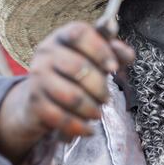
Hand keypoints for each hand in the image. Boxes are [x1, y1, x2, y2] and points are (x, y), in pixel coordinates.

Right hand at [0, 22, 134, 161]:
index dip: (100, 50)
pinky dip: (79, 126)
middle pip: (79, 67)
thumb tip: (129, 54)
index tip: (114, 68)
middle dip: (99, 87)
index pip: (80, 34)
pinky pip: (60, 117)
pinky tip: (88, 130)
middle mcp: (47, 51)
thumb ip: (115, 53)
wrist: (42, 96)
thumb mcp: (97, 58)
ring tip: (97, 113)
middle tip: (106, 99)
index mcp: (64, 36)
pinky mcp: (34, 101)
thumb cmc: (77, 71)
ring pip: (71, 95)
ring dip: (91, 109)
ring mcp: (37, 76)